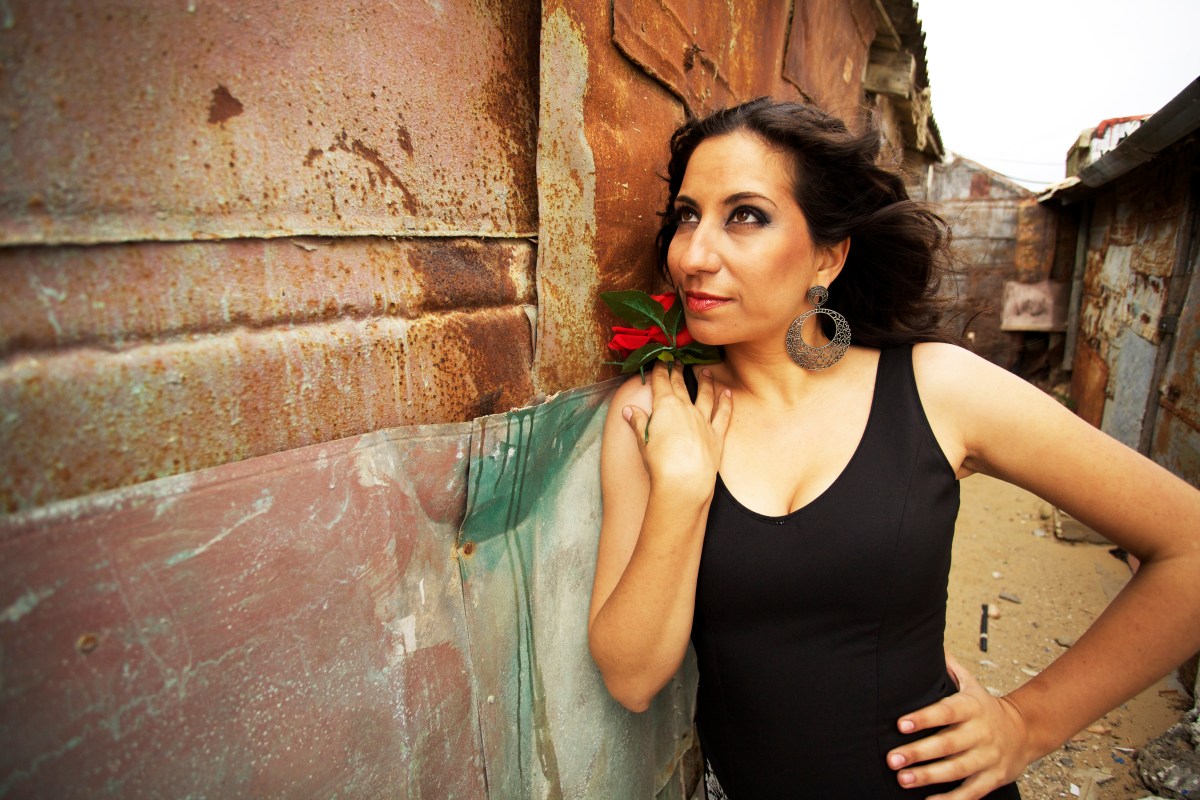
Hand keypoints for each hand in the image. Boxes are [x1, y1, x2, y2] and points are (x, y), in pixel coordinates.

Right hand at [623, 363, 731, 492]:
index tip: (660, 361)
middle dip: (678, 371)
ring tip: (705, 371)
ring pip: (705, 395)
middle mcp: (686, 408)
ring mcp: (703, 420)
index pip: (661, 383)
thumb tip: (628, 410)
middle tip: (678, 361)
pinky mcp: (717, 434)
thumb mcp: (643, 441)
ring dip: (705, 381)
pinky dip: (726, 402)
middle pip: (681, 385)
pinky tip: (727, 393)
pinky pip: (723, 414)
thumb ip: (638, 422)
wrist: (684, 481)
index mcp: (665, 407)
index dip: (660, 370)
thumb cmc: (660, 463)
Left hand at [886, 651, 1030, 798]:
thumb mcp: (972, 685)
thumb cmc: (986, 708)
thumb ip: (950, 668)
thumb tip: (928, 643)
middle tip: (892, 759)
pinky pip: (971, 792)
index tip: (900, 724)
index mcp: (972, 708)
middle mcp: (980, 733)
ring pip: (957, 769)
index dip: (923, 718)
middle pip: (948, 744)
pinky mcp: (993, 778)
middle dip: (919, 752)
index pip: (945, 712)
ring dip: (929, 777)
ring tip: (903, 779)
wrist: (1026, 731)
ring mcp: (988, 758)